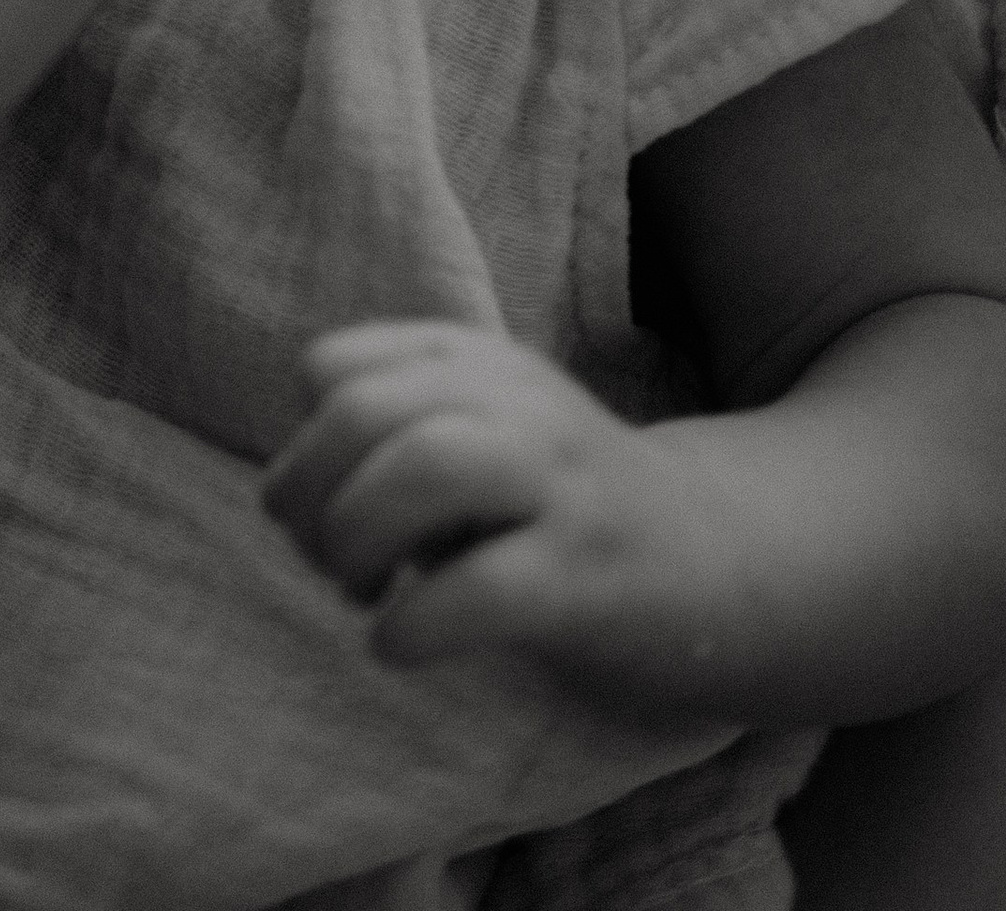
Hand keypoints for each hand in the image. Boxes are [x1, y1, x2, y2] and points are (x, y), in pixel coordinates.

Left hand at [264, 322, 757, 714]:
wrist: (716, 561)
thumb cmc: (555, 509)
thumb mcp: (478, 435)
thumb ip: (389, 435)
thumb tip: (289, 496)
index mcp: (474, 363)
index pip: (332, 366)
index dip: (303, 444)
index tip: (329, 504)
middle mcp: (515, 404)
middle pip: (358, 410)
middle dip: (309, 495)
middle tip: (331, 562)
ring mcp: (558, 485)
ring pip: (420, 467)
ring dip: (356, 539)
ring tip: (362, 592)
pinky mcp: (589, 576)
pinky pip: (478, 589)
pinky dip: (410, 625)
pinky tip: (401, 643)